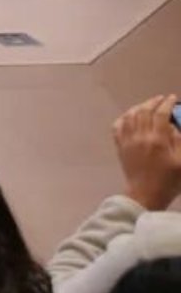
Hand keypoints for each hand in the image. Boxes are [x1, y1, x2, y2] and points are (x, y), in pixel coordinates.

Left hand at [113, 94, 180, 210]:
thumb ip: (180, 141)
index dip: (167, 104)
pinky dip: (125, 117)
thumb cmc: (169, 181)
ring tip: (149, 105)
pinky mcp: (120, 146)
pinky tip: (131, 116)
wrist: (145, 194)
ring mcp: (127, 140)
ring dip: (140, 107)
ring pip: (131, 115)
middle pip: (144, 111)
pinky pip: (118, 126)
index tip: (173, 98)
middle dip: (154, 102)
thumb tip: (173, 126)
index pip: (161, 114)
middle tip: (162, 99)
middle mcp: (140, 136)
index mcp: (158, 140)